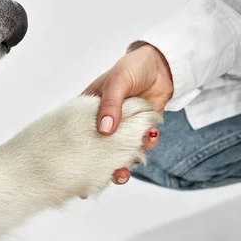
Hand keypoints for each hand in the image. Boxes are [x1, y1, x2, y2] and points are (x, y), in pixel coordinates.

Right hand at [83, 43, 173, 185]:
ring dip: (127, 160)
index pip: (80, 133)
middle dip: (105, 165)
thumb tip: (104, 130)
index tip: (77, 170)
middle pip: (101, 148)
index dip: (78, 152)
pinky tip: (150, 136)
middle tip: (109, 175)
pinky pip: (143, 143)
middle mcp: (106, 120)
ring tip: (128, 167)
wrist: (162, 64)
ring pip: (122, 150)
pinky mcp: (143, 128)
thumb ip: (111, 105)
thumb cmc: (133, 67)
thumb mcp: (117, 82)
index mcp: (91, 109)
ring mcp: (125, 126)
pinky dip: (147, 144)